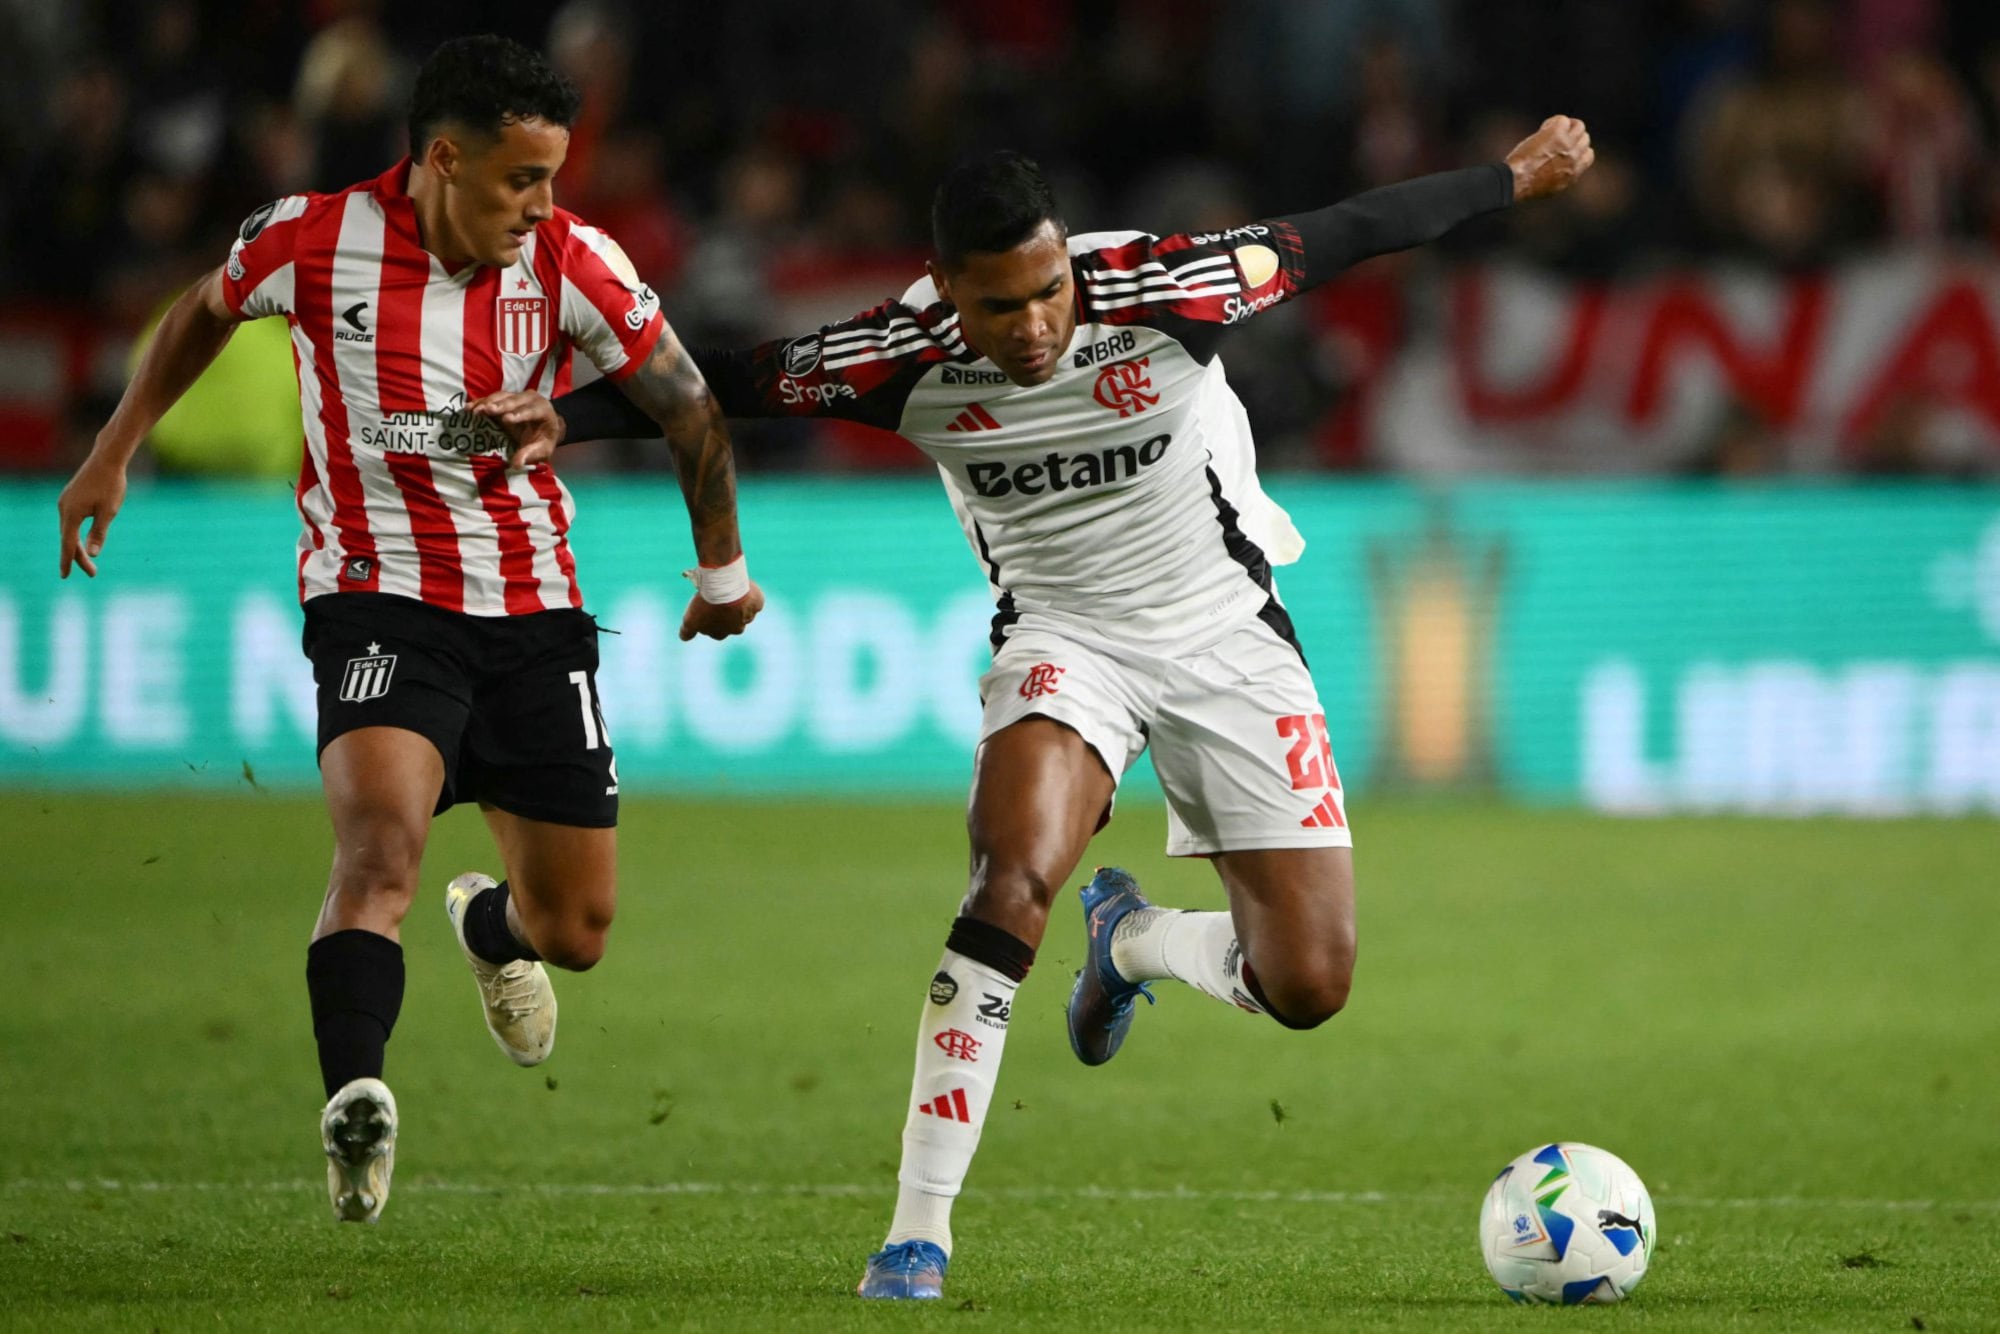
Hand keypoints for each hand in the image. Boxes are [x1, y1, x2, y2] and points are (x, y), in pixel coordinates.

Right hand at [57, 454, 127, 577]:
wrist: (107, 459)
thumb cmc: (111, 484)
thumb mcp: (109, 512)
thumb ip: (99, 533)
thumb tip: (92, 554)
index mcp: (71, 513)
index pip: (68, 543)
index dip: (68, 561)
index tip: (65, 576)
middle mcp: (64, 508)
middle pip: (68, 539)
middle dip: (79, 557)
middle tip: (93, 574)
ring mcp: (65, 502)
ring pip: (69, 530)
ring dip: (77, 546)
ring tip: (88, 563)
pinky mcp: (70, 498)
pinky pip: (70, 521)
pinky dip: (75, 534)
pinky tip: (81, 541)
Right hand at [468, 390, 564, 469]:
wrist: (543, 426)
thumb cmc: (543, 439)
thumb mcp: (542, 449)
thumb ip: (531, 454)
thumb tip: (517, 464)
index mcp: (543, 410)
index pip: (531, 411)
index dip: (520, 414)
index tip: (506, 419)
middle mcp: (530, 399)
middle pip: (514, 400)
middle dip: (500, 405)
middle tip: (486, 410)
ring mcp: (516, 396)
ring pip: (501, 397)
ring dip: (487, 403)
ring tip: (474, 411)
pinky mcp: (504, 398)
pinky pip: (491, 399)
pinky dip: (480, 402)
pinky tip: (469, 408)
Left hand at [680, 580, 763, 641]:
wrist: (725, 587)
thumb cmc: (707, 604)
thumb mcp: (690, 620)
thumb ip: (687, 631)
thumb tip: (684, 639)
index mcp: (720, 634)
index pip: (715, 631)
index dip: (710, 620)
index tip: (706, 608)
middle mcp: (736, 629)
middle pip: (732, 623)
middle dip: (726, 614)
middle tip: (719, 599)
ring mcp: (749, 617)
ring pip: (744, 612)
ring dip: (738, 604)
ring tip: (730, 591)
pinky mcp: (757, 604)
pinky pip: (754, 601)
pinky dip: (749, 595)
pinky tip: (742, 588)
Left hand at [1506, 115, 1594, 201]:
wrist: (1517, 180)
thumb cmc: (1527, 186)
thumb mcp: (1552, 187)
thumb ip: (1563, 175)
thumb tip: (1564, 168)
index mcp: (1574, 173)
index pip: (1588, 155)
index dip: (1578, 150)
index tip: (1566, 150)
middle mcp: (1574, 157)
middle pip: (1584, 138)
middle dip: (1572, 137)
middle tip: (1556, 138)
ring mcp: (1567, 143)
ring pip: (1578, 126)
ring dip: (1566, 126)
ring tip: (1550, 131)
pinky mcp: (1557, 133)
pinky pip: (1562, 119)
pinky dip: (1552, 122)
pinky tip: (1542, 129)